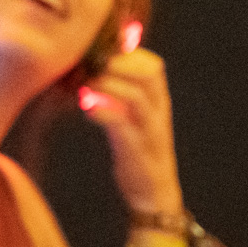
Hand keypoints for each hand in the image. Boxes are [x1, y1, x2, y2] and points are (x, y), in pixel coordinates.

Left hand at [79, 46, 184, 214]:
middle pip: (147, 74)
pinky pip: (123, 125)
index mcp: (160, 103)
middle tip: (90, 63)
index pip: (153, 66)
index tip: (102, 52)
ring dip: (109, 85)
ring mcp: (151, 132)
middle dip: (118, 64)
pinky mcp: (137, 151)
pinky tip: (88, 109)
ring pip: (136, 97)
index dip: (129, 54)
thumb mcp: (132, 120)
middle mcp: (159, 114)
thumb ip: (120, 97)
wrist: (153, 194)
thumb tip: (94, 72)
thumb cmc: (138, 153)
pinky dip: (104, 112)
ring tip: (87, 84)